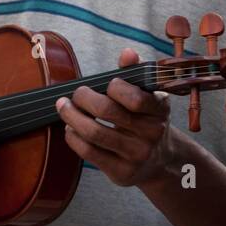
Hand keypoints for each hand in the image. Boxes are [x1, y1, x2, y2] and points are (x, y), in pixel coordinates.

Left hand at [55, 48, 171, 186]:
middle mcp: (151, 134)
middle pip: (107, 112)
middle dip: (83, 98)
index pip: (135, 98)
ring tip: (64, 107)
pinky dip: (73, 137)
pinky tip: (70, 128)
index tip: (106, 84)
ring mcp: (136, 155)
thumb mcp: (149, 97)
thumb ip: (136, 73)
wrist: (161, 161)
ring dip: (72, 117)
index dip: (115, 87)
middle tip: (75, 94)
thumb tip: (127, 53)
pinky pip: (89, 152)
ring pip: (94, 133)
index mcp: (159, 111)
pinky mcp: (121, 172)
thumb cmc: (147, 121)